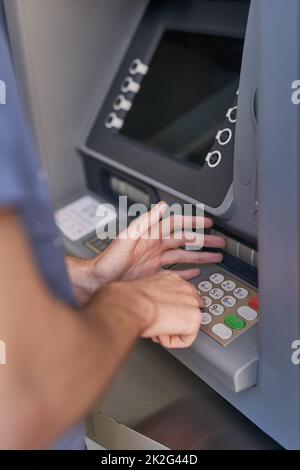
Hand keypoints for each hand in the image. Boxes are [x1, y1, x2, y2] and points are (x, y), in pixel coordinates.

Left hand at [91, 201, 224, 285]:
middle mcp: (155, 246)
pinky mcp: (153, 274)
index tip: (208, 223)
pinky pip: (175, 271)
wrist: (98, 280)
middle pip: (185, 240)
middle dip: (203, 240)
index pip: (176, 224)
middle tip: (219, 242)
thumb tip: (162, 206)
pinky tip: (197, 272)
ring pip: (184, 256)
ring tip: (216, 257)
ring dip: (200, 256)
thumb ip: (145, 221)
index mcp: (151, 235)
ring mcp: (155, 261)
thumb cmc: (108, 260)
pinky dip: (187, 272)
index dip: (193, 222)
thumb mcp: (127, 237)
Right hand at [92, 270, 204, 348]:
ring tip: (157, 327)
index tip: (159, 313)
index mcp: (171, 278)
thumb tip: (153, 306)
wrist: (130, 305)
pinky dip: (172, 341)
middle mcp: (184, 287)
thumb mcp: (143, 290)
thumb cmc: (128, 300)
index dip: (169, 309)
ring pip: (186, 325)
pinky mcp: (194, 319)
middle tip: (157, 322)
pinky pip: (186, 339)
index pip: (180, 296)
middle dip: (174, 320)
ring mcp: (192, 302)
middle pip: (188, 310)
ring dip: (172, 330)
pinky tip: (160, 333)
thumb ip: (154, 295)